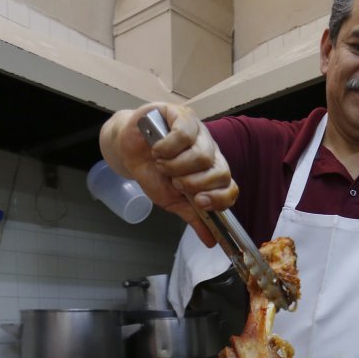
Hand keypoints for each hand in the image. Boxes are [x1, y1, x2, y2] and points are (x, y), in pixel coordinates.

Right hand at [98, 103, 238, 246]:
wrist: (127, 150)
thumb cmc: (152, 173)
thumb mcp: (173, 200)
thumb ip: (193, 217)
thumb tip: (211, 242)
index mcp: (212, 172)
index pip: (230, 187)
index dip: (218, 198)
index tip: (198, 202)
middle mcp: (210, 151)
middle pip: (220, 171)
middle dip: (194, 183)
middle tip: (174, 181)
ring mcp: (198, 132)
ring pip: (201, 155)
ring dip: (175, 166)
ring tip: (161, 163)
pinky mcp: (182, 116)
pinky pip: (184, 135)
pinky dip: (167, 148)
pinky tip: (157, 149)